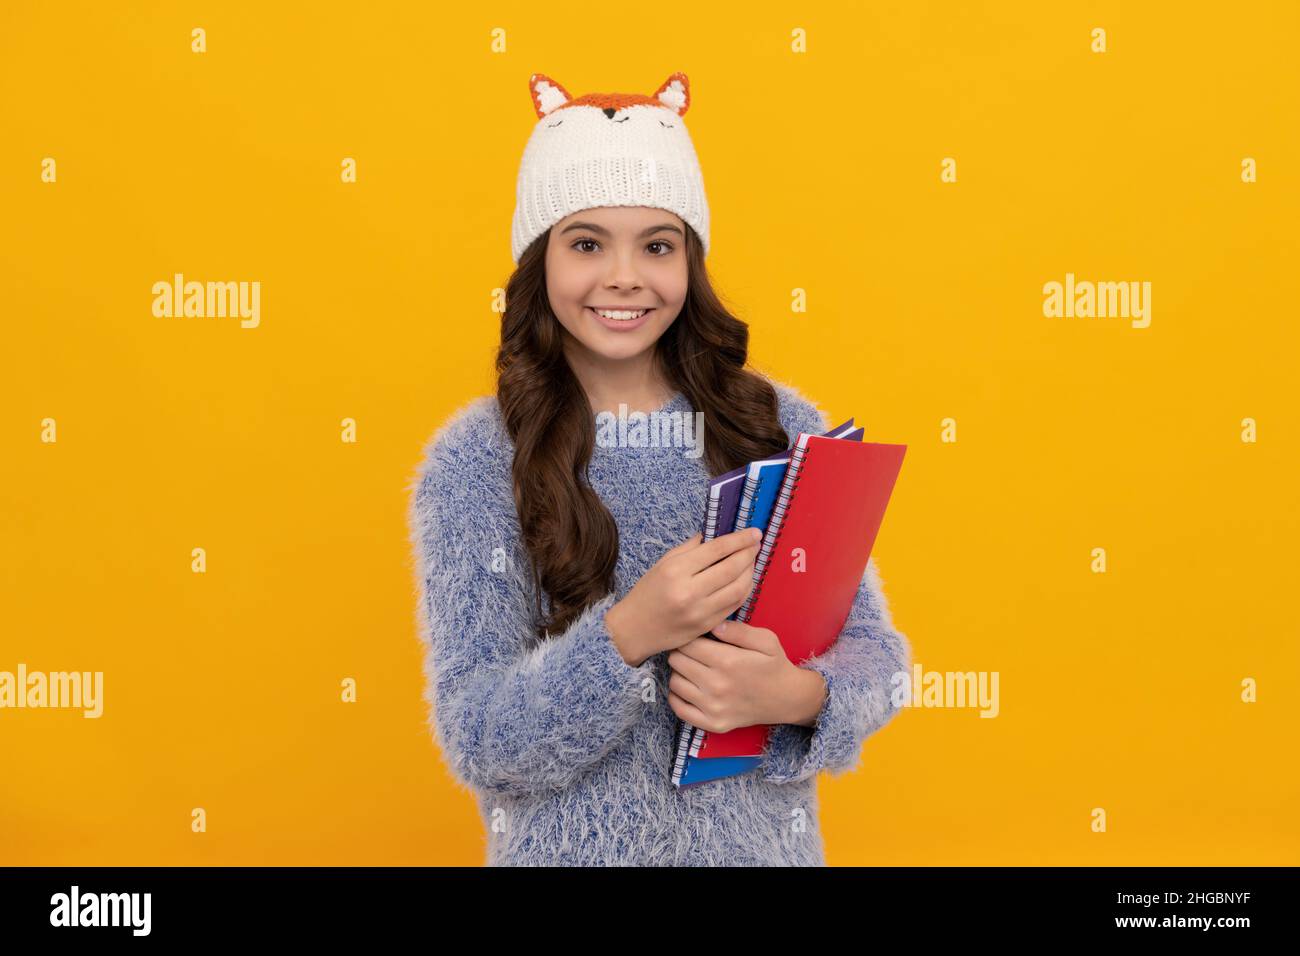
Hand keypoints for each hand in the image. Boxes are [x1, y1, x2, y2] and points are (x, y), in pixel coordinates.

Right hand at [604, 527, 762, 664]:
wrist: (635, 628)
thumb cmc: (648, 592)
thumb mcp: (663, 563)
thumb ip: (690, 548)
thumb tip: (716, 535)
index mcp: (676, 570)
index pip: (716, 549)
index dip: (739, 539)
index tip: (754, 533)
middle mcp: (689, 591)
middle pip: (731, 569)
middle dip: (749, 554)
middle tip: (755, 545)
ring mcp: (700, 611)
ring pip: (738, 589)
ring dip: (750, 573)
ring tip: (751, 562)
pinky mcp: (707, 626)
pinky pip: (734, 606)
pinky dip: (744, 591)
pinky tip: (744, 581)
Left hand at [665, 619, 827, 732]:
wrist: (787, 699)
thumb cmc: (774, 665)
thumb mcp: (766, 640)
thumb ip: (738, 630)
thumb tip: (713, 625)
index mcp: (728, 662)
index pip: (687, 644)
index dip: (689, 637)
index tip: (697, 638)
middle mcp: (717, 686)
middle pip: (677, 661)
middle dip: (682, 652)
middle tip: (694, 652)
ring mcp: (713, 708)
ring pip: (675, 683)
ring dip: (680, 673)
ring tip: (693, 669)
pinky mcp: (713, 724)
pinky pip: (679, 709)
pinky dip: (677, 696)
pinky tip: (689, 687)